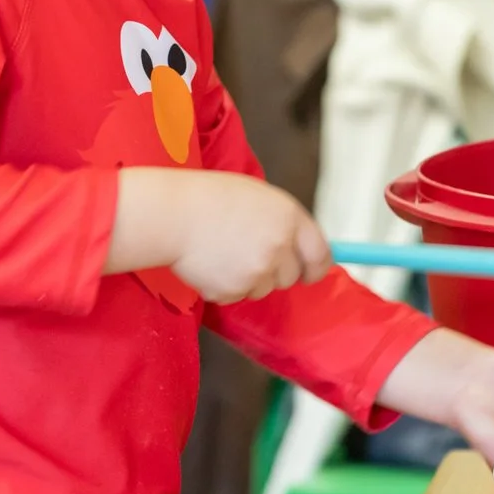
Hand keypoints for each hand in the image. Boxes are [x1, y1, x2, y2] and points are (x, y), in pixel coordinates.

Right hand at [161, 173, 332, 304]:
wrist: (172, 214)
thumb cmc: (209, 198)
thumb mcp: (256, 196)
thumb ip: (281, 222)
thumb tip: (298, 248)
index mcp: (289, 216)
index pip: (320, 253)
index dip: (316, 266)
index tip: (310, 272)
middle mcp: (280, 245)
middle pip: (290, 276)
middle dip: (273, 271)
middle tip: (246, 254)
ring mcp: (259, 270)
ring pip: (263, 289)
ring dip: (246, 278)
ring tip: (221, 253)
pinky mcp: (236, 290)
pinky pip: (236, 296)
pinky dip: (223, 286)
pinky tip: (208, 263)